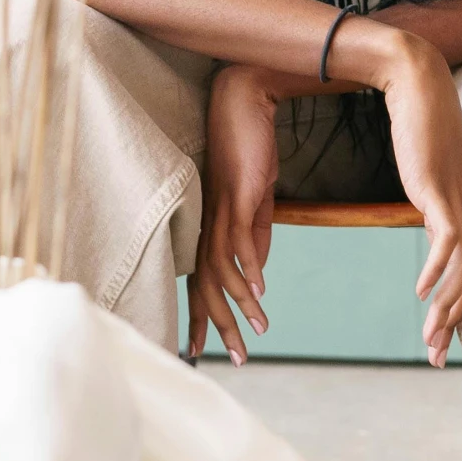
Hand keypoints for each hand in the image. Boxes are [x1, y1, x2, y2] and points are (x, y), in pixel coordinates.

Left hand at [188, 64, 277, 365]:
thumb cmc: (248, 148)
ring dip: (241, 304)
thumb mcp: (257, 200)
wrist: (244, 101)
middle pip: (206, 287)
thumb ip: (256, 235)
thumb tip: (258, 273)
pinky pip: (238, 241)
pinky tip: (261, 291)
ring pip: (221, 271)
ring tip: (261, 329)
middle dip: (220, 327)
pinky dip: (250, 269)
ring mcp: (220, 210)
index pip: (199, 283)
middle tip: (238, 359)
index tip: (202, 352)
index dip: (200, 318)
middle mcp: (209, 224)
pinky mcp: (236, 195)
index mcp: (212, 227)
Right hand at [378, 33, 461, 366]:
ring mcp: (458, 199)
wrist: (417, 86)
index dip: (459, 309)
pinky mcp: (440, 189)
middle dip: (453, 322)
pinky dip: (436, 270)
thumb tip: (433, 237)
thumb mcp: (430, 179)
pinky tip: (421, 290)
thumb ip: (434, 209)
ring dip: (446, 307)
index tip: (441, 341)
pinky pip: (446, 239)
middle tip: (435, 357)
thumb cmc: (422, 129)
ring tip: (429, 337)